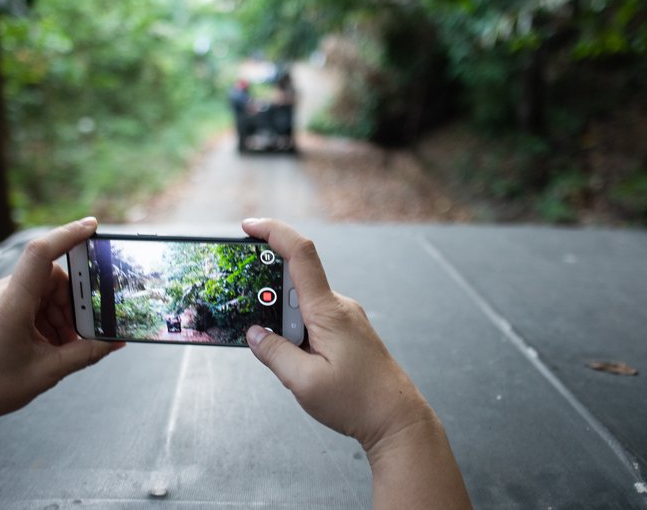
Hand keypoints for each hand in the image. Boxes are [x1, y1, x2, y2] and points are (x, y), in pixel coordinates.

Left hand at [0, 217, 122, 430]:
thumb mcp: (46, 373)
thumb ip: (85, 353)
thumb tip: (114, 342)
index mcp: (10, 305)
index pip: (41, 253)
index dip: (69, 234)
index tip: (92, 226)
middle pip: (49, 278)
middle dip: (71, 303)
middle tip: (80, 334)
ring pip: (39, 290)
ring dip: (57, 314)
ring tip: (60, 347)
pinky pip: (24, 299)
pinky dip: (41, 317)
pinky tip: (44, 344)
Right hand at [240, 218, 435, 451]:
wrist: (398, 419)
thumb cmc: (359, 401)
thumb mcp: (304, 382)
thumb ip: (274, 353)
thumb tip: (254, 334)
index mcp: (328, 310)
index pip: (300, 254)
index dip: (273, 233)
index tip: (249, 227)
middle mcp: (338, 306)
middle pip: (294, 282)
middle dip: (269, 301)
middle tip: (261, 332)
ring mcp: (345, 318)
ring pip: (302, 306)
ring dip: (284, 325)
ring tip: (292, 363)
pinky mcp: (347, 332)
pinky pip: (313, 319)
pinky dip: (297, 332)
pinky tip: (299, 362)